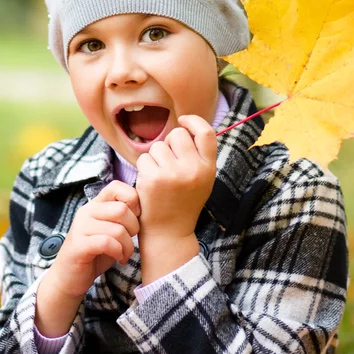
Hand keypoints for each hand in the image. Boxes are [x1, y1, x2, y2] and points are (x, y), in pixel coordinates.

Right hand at [49, 180, 140, 298]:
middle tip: (129, 241)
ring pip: (117, 229)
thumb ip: (123, 217)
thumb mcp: (111, 230)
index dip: (133, 200)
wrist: (69, 277)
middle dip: (134, 228)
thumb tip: (146, 208)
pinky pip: (107, 243)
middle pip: (122, 209)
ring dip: (127, 246)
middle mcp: (86, 211)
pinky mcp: (79, 246)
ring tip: (124, 254)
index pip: (116, 186)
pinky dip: (118, 252)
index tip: (135, 218)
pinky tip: (118, 258)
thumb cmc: (96, 253)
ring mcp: (80, 227)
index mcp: (95, 204)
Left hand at [135, 115, 216, 238]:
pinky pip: (144, 158)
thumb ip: (198, 155)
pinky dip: (144, 167)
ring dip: (155, 157)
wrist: (169, 231)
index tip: (183, 121)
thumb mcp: (202, 179)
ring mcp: (172, 174)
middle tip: (168, 163)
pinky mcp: (153, 179)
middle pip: (177, 134)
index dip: (193, 121)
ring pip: (158, 146)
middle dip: (169, 144)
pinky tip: (150, 182)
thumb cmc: (184, 201)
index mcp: (208, 168)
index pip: (206, 132)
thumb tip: (185, 124)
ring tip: (160, 176)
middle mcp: (193, 169)